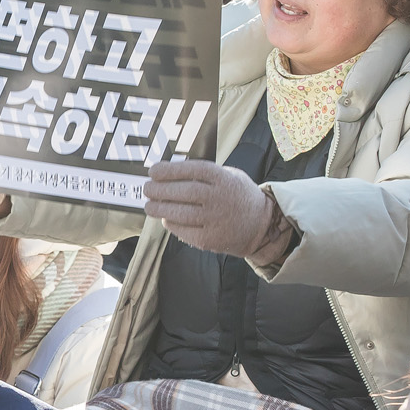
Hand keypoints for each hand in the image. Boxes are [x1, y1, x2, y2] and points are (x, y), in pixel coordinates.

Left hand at [143, 159, 289, 260]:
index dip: (170, 170)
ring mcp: (215, 220)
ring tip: (149, 205)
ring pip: (180, 213)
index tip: (153, 171)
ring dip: (160, 208)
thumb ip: (204, 173)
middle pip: (183, 192)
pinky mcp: (211, 239)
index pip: (192, 170)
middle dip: (160, 190)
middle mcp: (219, 198)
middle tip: (147, 188)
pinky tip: (166, 218)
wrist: (262, 225)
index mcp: (223, 179)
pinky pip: (184, 231)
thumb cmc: (238, 196)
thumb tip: (170, 172)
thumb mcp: (229, 175)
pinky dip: (172, 224)